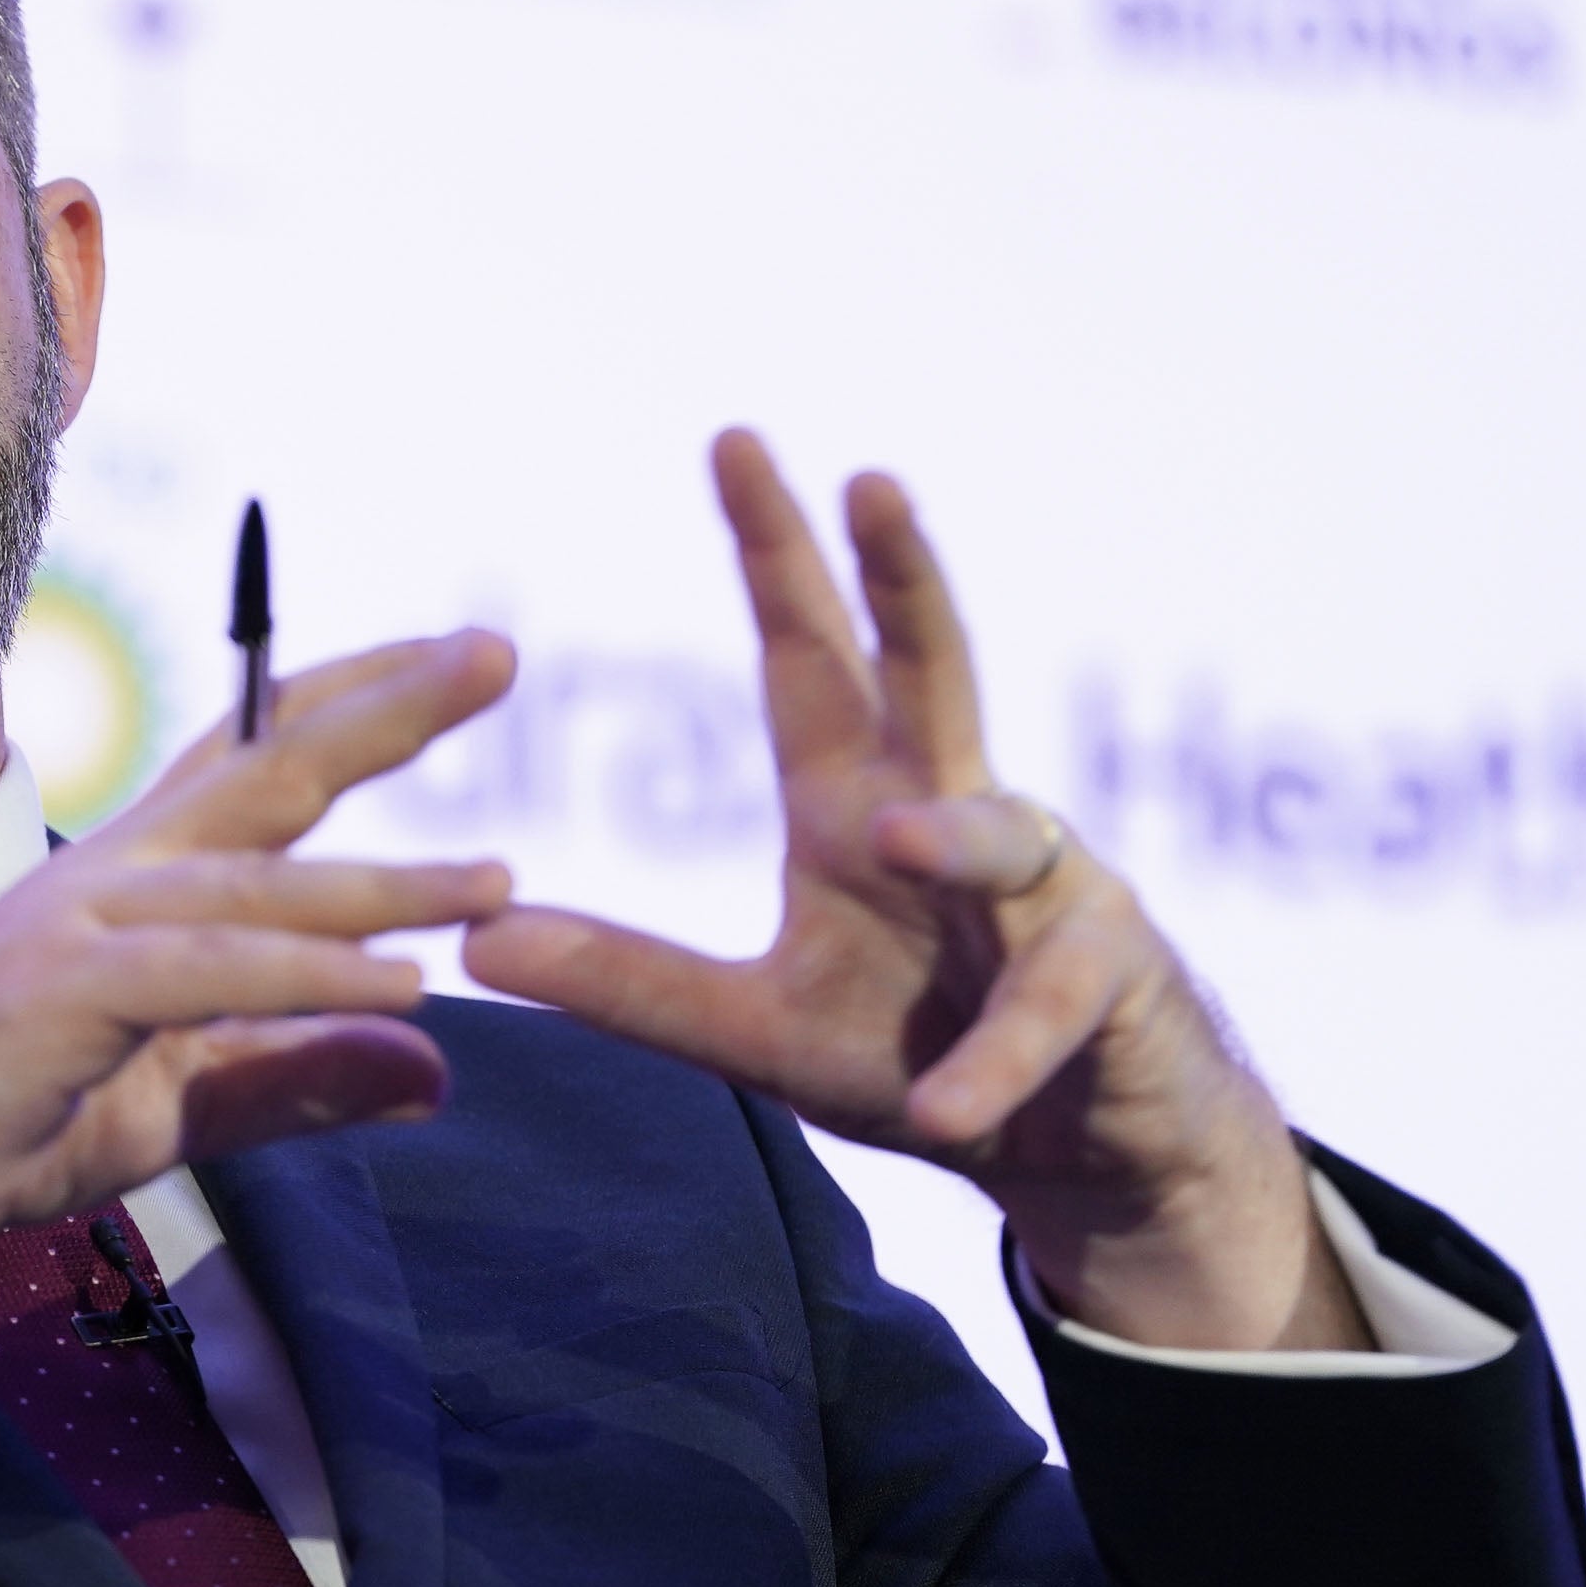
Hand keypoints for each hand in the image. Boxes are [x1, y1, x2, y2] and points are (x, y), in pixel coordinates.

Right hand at [0, 630, 519, 1446]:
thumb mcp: (178, 1108)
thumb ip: (298, 1076)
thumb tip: (438, 1066)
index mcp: (130, 881)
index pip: (253, 760)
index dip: (352, 700)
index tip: (457, 659)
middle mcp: (106, 874)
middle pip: (264, 767)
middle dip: (385, 708)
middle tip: (497, 652)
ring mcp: (76, 926)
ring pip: (256, 883)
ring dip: (384, 879)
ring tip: (496, 881)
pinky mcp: (58, 996)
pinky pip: (208, 973)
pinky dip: (306, 974)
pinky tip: (401, 986)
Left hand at [460, 433, 1366, 1355]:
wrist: (1079, 1147)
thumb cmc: (921, 1054)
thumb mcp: (756, 1032)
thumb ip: (632, 985)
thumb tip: (477, 936)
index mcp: (858, 806)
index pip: (809, 656)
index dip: (774, 553)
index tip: (732, 440)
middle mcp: (956, 815)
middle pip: (931, 670)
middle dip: (903, 576)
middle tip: (873, 479)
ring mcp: (1047, 892)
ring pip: (1003, 836)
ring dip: (955, 837)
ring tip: (901, 845)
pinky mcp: (1108, 983)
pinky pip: (1044, 1013)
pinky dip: (991, 1063)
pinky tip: (948, 1108)